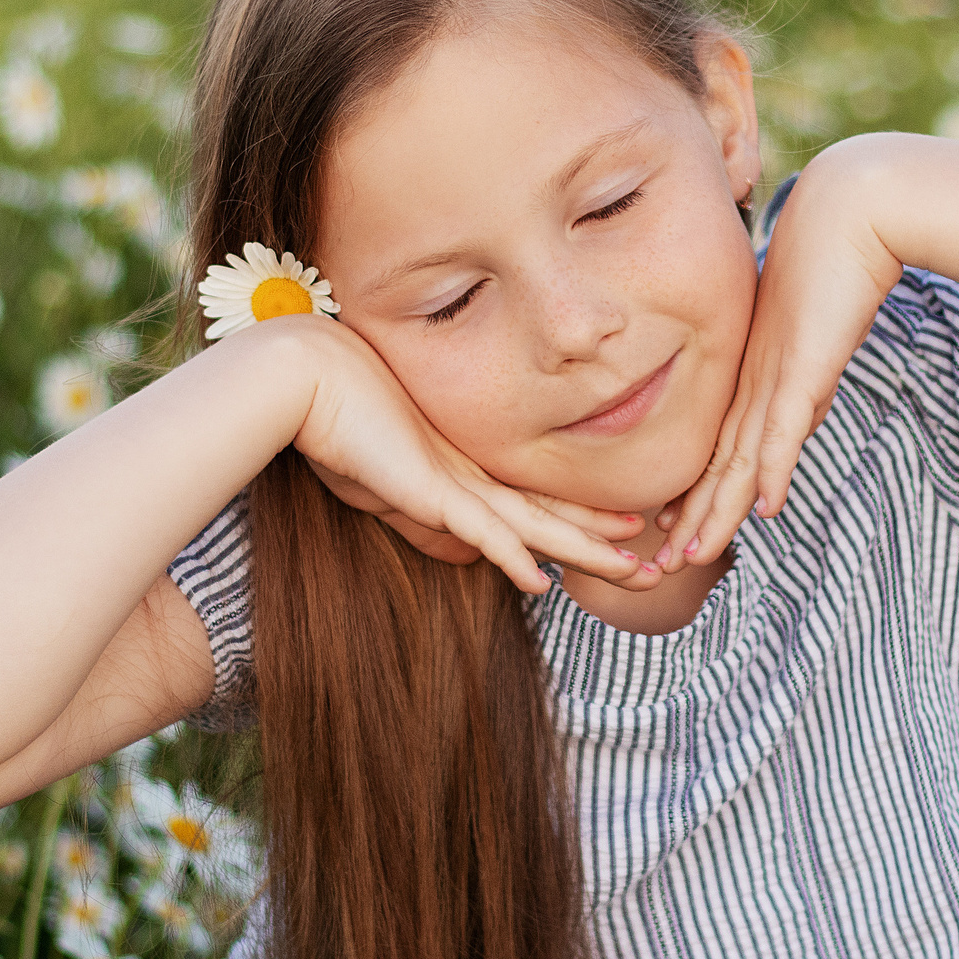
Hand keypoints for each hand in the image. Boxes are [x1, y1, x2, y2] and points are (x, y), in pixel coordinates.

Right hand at [276, 314, 660, 595]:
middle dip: (603, 541)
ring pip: (534, 526)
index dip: (581, 523)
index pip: (536, 505)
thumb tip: (464, 554)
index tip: (626, 535)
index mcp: (465, 472)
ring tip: (633, 571)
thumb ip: (424, 516)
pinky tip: (541, 579)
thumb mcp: (386, 482)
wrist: (302, 379)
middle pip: (550, 515)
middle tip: (655, 559)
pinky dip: (512, 557)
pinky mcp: (427, 488)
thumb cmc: (335, 423)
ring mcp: (453, 481)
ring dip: (583, 552)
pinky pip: (480, 529)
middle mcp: (471, 476)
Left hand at [652, 145, 904, 570]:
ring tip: (684, 558)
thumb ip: (802, 377)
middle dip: (687, 521)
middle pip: (714, 467)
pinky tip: (757, 508)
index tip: (669, 533)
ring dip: (713, 514)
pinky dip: (767, 471)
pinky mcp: (801, 367)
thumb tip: (799, 411)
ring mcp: (773, 377)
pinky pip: (781, 429)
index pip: (716, 451)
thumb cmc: (830, 265)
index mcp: (750, 378)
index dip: (693, 497)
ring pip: (736, 461)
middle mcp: (751, 383)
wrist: (849, 214)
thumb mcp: (809, 337)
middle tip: (654, 569)